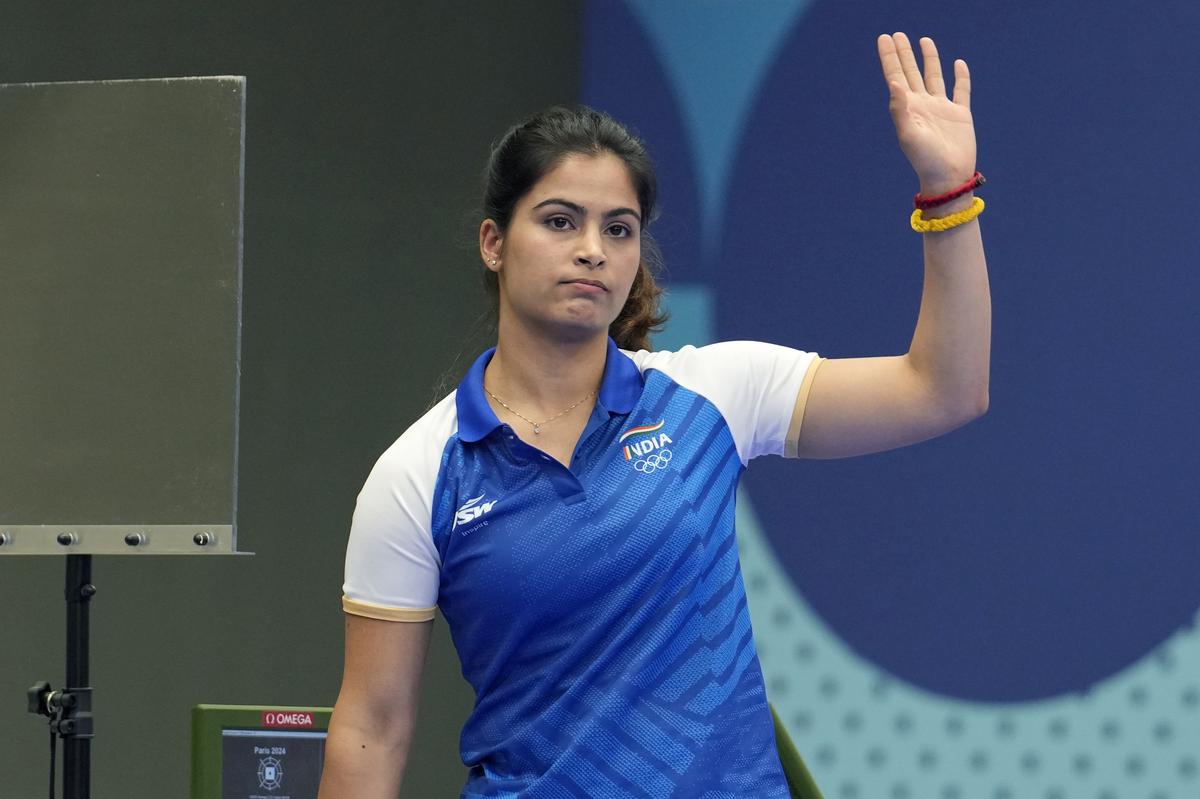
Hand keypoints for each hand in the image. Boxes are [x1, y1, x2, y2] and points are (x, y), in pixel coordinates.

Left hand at [877, 33, 975, 194]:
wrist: (948, 177)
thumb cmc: (925, 160)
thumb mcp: (908, 134)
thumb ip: (899, 109)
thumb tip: (894, 82)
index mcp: (908, 108)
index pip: (896, 76)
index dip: (890, 57)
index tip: (884, 38)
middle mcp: (923, 105)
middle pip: (912, 72)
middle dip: (904, 53)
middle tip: (897, 34)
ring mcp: (942, 108)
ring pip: (934, 76)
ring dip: (929, 59)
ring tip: (923, 40)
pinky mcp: (961, 114)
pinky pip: (961, 90)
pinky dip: (961, 76)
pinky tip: (958, 64)